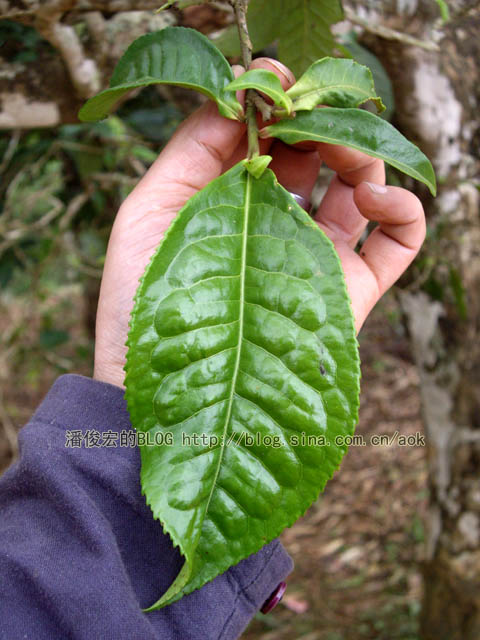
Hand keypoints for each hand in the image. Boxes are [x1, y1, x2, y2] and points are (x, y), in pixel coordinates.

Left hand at [94, 59, 425, 388]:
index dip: (278, 105)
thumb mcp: (148, 211)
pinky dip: (404, 208)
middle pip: (318, 155)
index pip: (268, 138)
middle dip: (320, 123)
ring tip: (341, 148)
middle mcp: (277, 224)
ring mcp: (316, 256)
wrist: (171, 394)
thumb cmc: (143, 307)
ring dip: (362, 152)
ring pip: (362, 186)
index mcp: (231, 201)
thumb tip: (240, 94)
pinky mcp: (351, 290)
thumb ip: (192, 148)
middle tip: (310, 116)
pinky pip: (401, 241)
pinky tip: (373, 195)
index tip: (279, 86)